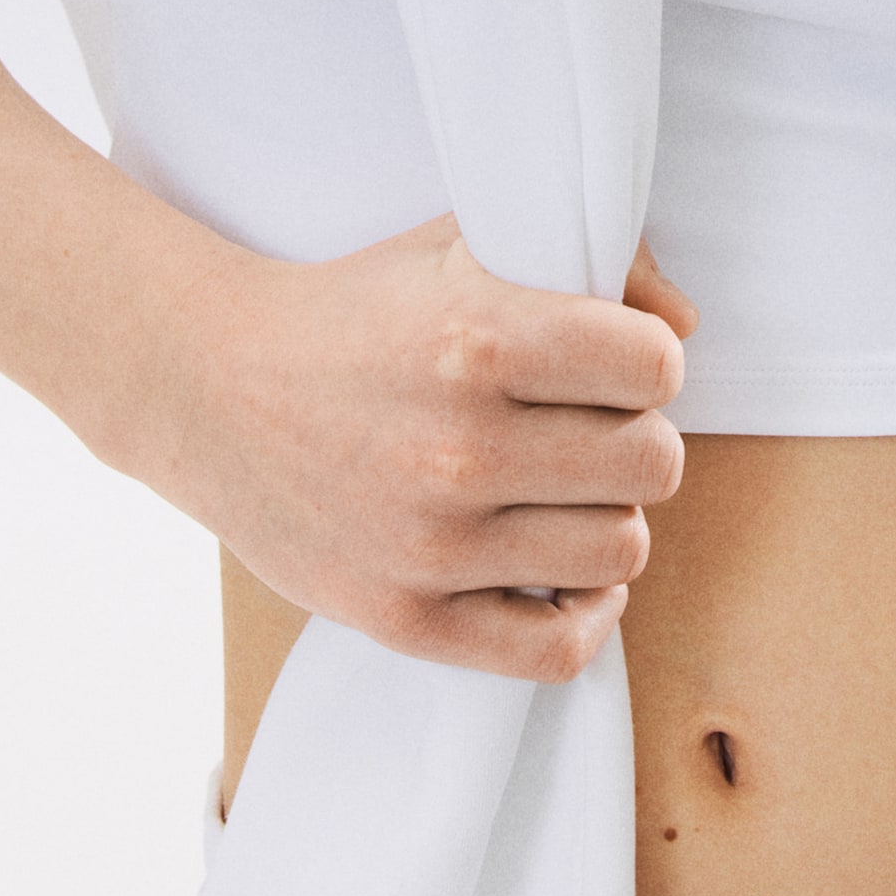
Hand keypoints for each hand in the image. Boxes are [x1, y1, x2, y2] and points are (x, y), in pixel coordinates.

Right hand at [145, 213, 696, 683]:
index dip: (648, 361)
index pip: (656, 369)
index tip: (613, 363)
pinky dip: (587, 614)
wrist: (211, 385)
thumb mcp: (461, 244)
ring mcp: (432, 543)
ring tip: (566, 491)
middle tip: (589, 427)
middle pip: (654, 463)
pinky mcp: (404, 619)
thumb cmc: (354, 308)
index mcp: (478, 337)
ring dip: (609, 518)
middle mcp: (460, 445)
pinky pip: (557, 651)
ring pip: (620, 551)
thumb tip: (684, 323)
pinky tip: (567, 571)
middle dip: (635, 438)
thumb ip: (587, 260)